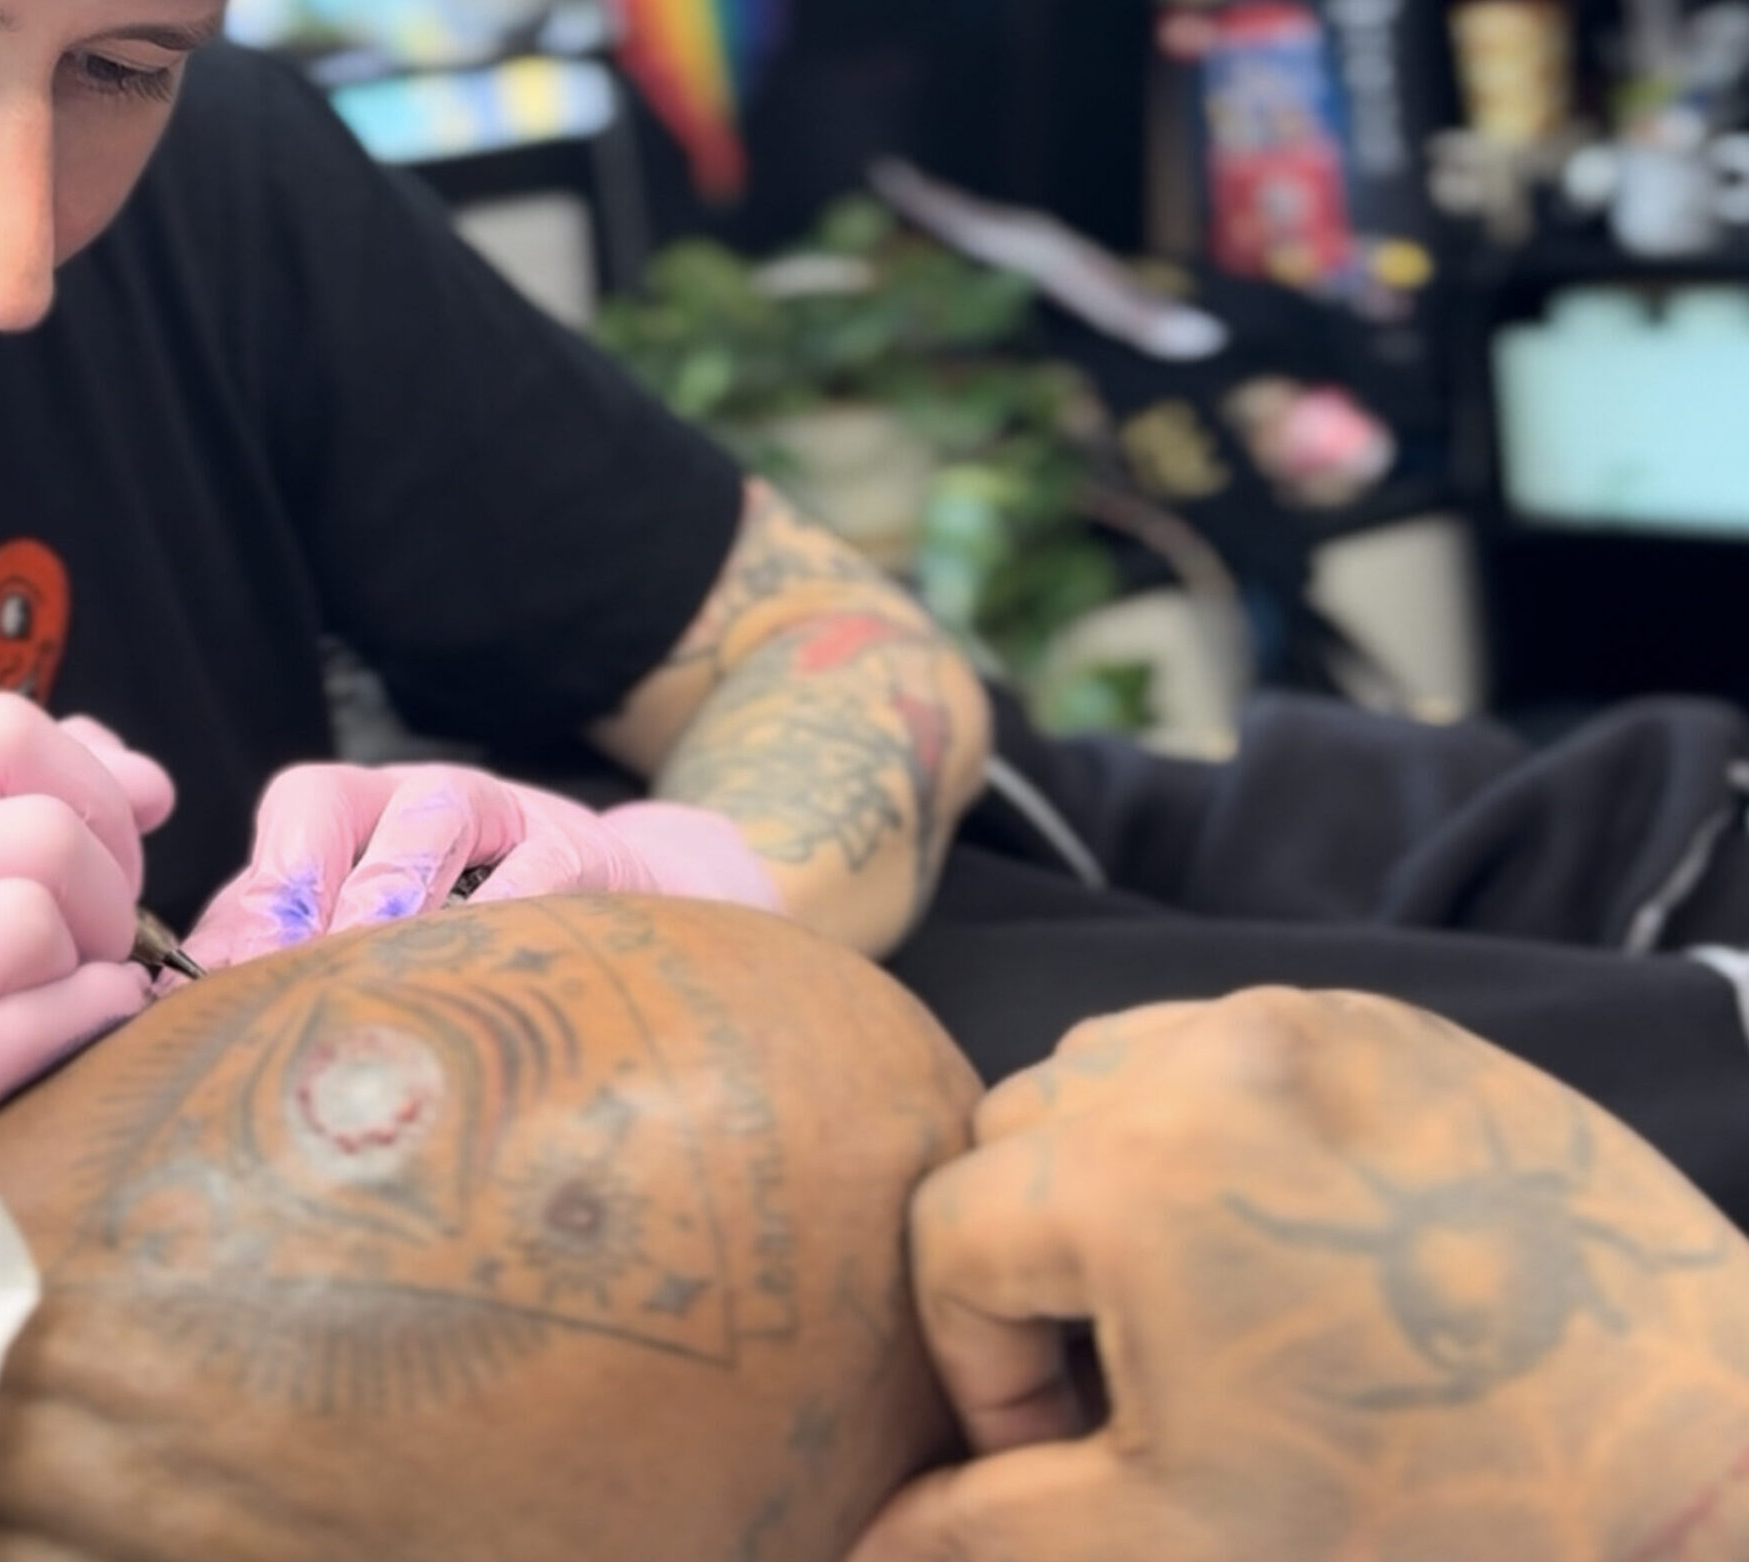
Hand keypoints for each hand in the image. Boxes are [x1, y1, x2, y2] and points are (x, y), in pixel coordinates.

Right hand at [0, 695, 174, 1410]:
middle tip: (92, 945)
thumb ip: (44, 805)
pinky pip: (45, 1015)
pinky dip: (87, 1025)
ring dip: (91, 962)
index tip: (109, 848)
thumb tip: (149, 782)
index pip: (8, 730)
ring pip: (40, 914)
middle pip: (47, 831)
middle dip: (109, 893)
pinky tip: (61, 1043)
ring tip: (59, 992)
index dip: (94, 787)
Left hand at [183, 762, 782, 971]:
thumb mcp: (377, 942)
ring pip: (431, 812)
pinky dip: (505, 913)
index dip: (248, 896)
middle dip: (291, 883)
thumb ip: (290, 960)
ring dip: (387, 884)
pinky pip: (540, 865)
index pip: (282, 824)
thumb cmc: (476, 946)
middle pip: (325, 795)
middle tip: (272, 973)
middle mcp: (416, 798)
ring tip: (365, 957)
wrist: (627, 919)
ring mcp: (503, 811)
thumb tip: (180, 1014)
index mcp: (354, 819)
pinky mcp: (582, 848)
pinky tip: (476, 971)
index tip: (220, 984)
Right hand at [848, 989, 1748, 1561]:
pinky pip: (1228, 1044)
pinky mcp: (1384, 1018)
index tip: (1083, 1450)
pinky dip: (1212, 1127)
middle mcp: (1210, 1047)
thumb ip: (988, 1533)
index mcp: (1140, 1161)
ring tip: (1205, 1303)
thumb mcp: (1179, 1544)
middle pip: (1018, 1130)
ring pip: (1111, 1067)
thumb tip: (860, 1540)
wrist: (1704, 1453)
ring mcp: (1305, 1015)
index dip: (985, 1361)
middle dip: (1040, 1261)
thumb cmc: (1438, 1508)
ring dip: (1113, 1177)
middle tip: (1139, 1383)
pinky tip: (1289, 1241)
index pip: (949, 1229)